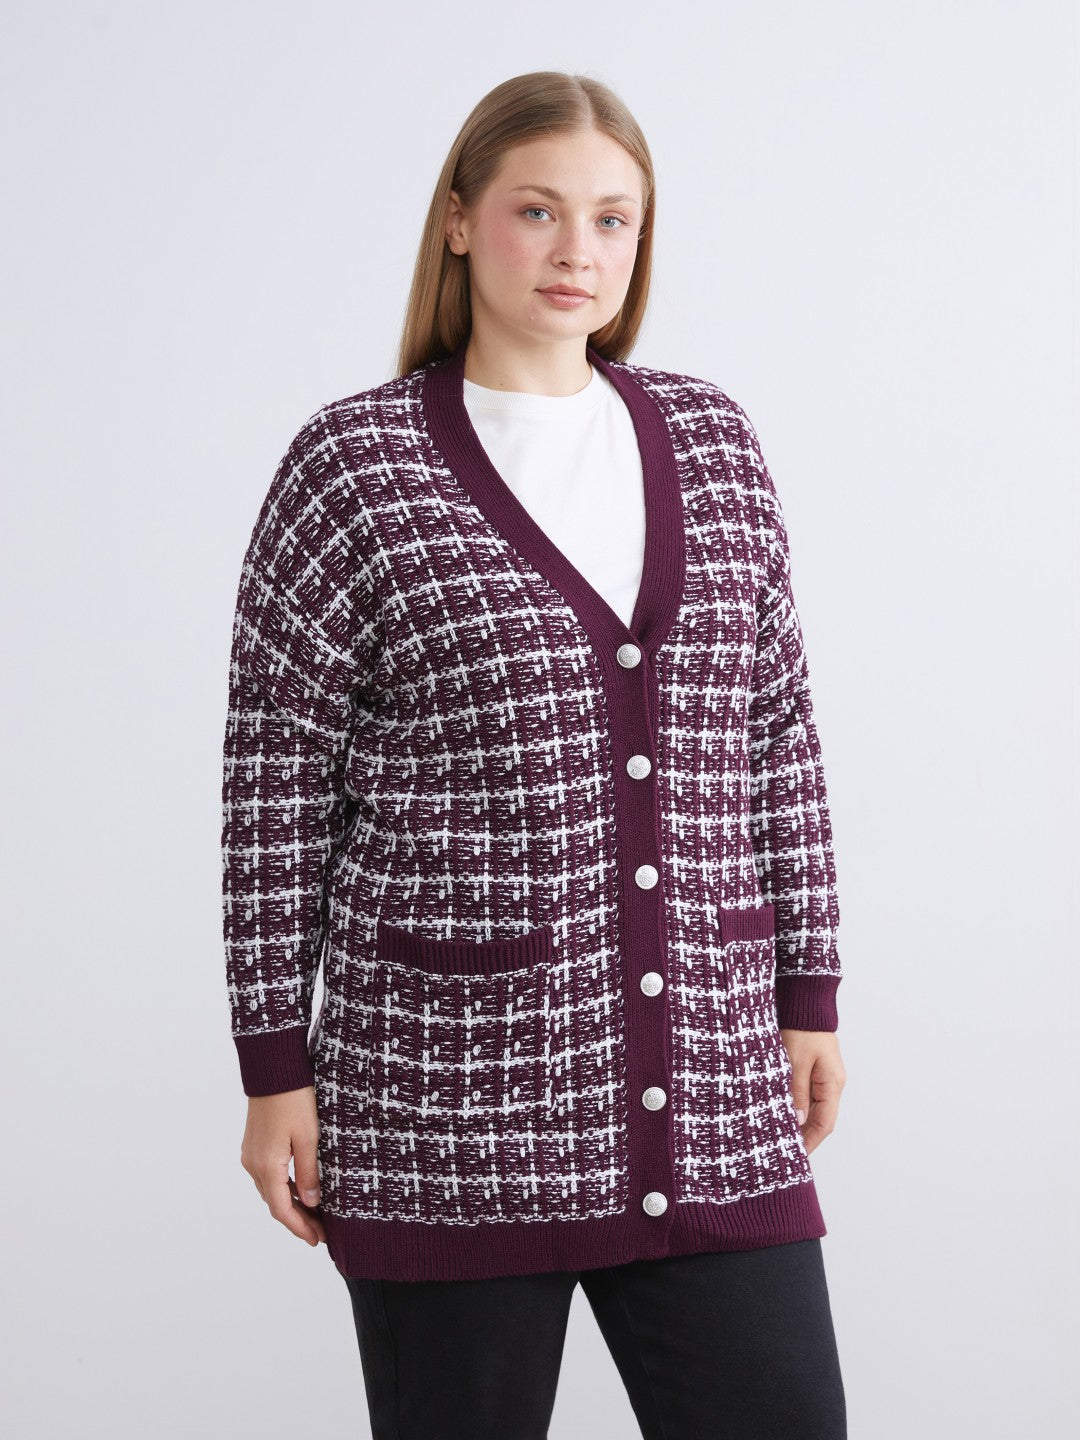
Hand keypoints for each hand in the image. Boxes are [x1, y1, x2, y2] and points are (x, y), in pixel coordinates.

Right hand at [240, 1086, 325, 1247]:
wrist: (273, 1069)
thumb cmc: (294, 1099)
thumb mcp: (309, 1137)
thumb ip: (309, 1172)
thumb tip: (312, 1202)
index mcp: (267, 1166)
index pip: (282, 1210)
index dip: (300, 1228)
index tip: (317, 1240)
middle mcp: (253, 1164)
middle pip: (275, 1203)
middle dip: (298, 1220)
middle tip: (320, 1232)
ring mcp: (251, 1154)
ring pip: (271, 1190)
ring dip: (291, 1204)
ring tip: (315, 1214)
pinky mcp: (254, 1145)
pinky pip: (268, 1175)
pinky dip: (284, 1187)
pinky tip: (301, 1188)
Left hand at [779, 1029, 845, 1155]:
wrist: (806, 1005)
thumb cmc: (802, 1030)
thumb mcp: (795, 1062)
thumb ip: (798, 1092)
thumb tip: (799, 1120)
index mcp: (832, 1083)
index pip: (825, 1123)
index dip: (811, 1141)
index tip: (797, 1155)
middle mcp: (832, 1083)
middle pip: (820, 1118)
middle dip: (804, 1135)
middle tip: (784, 1148)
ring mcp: (825, 1078)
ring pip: (814, 1108)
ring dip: (799, 1121)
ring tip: (780, 1134)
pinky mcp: (815, 1071)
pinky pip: (808, 1095)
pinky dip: (797, 1106)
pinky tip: (783, 1112)